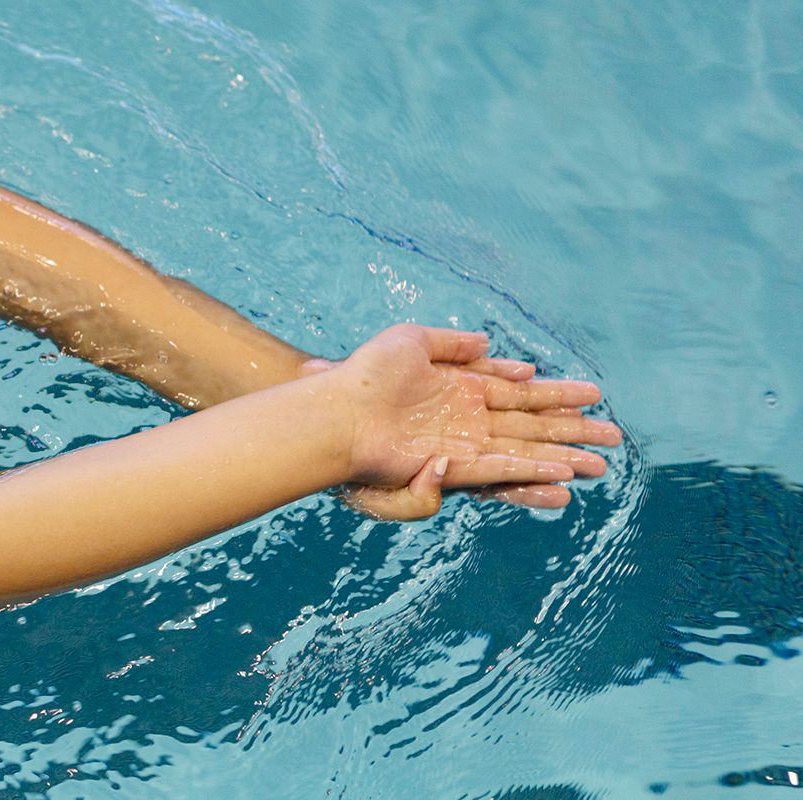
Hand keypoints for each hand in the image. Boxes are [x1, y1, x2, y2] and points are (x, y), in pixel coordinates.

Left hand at [313, 324, 619, 519]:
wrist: (335, 406)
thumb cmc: (364, 374)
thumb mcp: (411, 342)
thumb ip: (454, 344)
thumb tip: (490, 345)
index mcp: (464, 389)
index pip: (523, 393)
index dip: (559, 396)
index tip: (594, 395)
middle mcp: (468, 421)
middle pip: (532, 428)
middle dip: (573, 433)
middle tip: (614, 439)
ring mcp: (461, 445)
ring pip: (524, 453)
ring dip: (561, 459)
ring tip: (599, 468)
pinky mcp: (450, 466)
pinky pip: (499, 471)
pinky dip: (531, 473)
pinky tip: (560, 476)